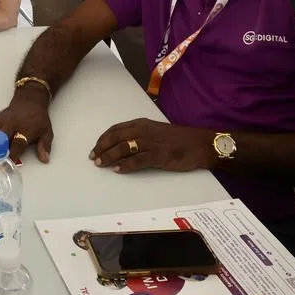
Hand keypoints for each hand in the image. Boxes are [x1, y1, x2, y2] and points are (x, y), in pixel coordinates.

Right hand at [0, 88, 53, 161]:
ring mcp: (1, 122)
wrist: (29, 100)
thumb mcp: (47, 131)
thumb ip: (44, 145)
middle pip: (0, 139)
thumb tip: (45, 159)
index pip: (18, 143)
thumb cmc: (38, 117)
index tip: (7, 163)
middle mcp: (11, 125)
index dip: (12, 153)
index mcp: (25, 128)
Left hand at [90, 118, 212, 173]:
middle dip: (102, 148)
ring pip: (123, 148)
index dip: (103, 139)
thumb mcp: (155, 131)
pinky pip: (137, 161)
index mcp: (142, 123)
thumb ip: (139, 135)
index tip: (95, 147)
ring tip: (101, 164)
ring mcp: (151, 142)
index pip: (116, 129)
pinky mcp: (159, 155)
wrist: (200, 144)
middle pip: (116, 138)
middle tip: (93, 157)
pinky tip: (117, 170)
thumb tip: (121, 146)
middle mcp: (144, 131)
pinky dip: (125, 166)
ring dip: (109, 156)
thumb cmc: (178, 139)